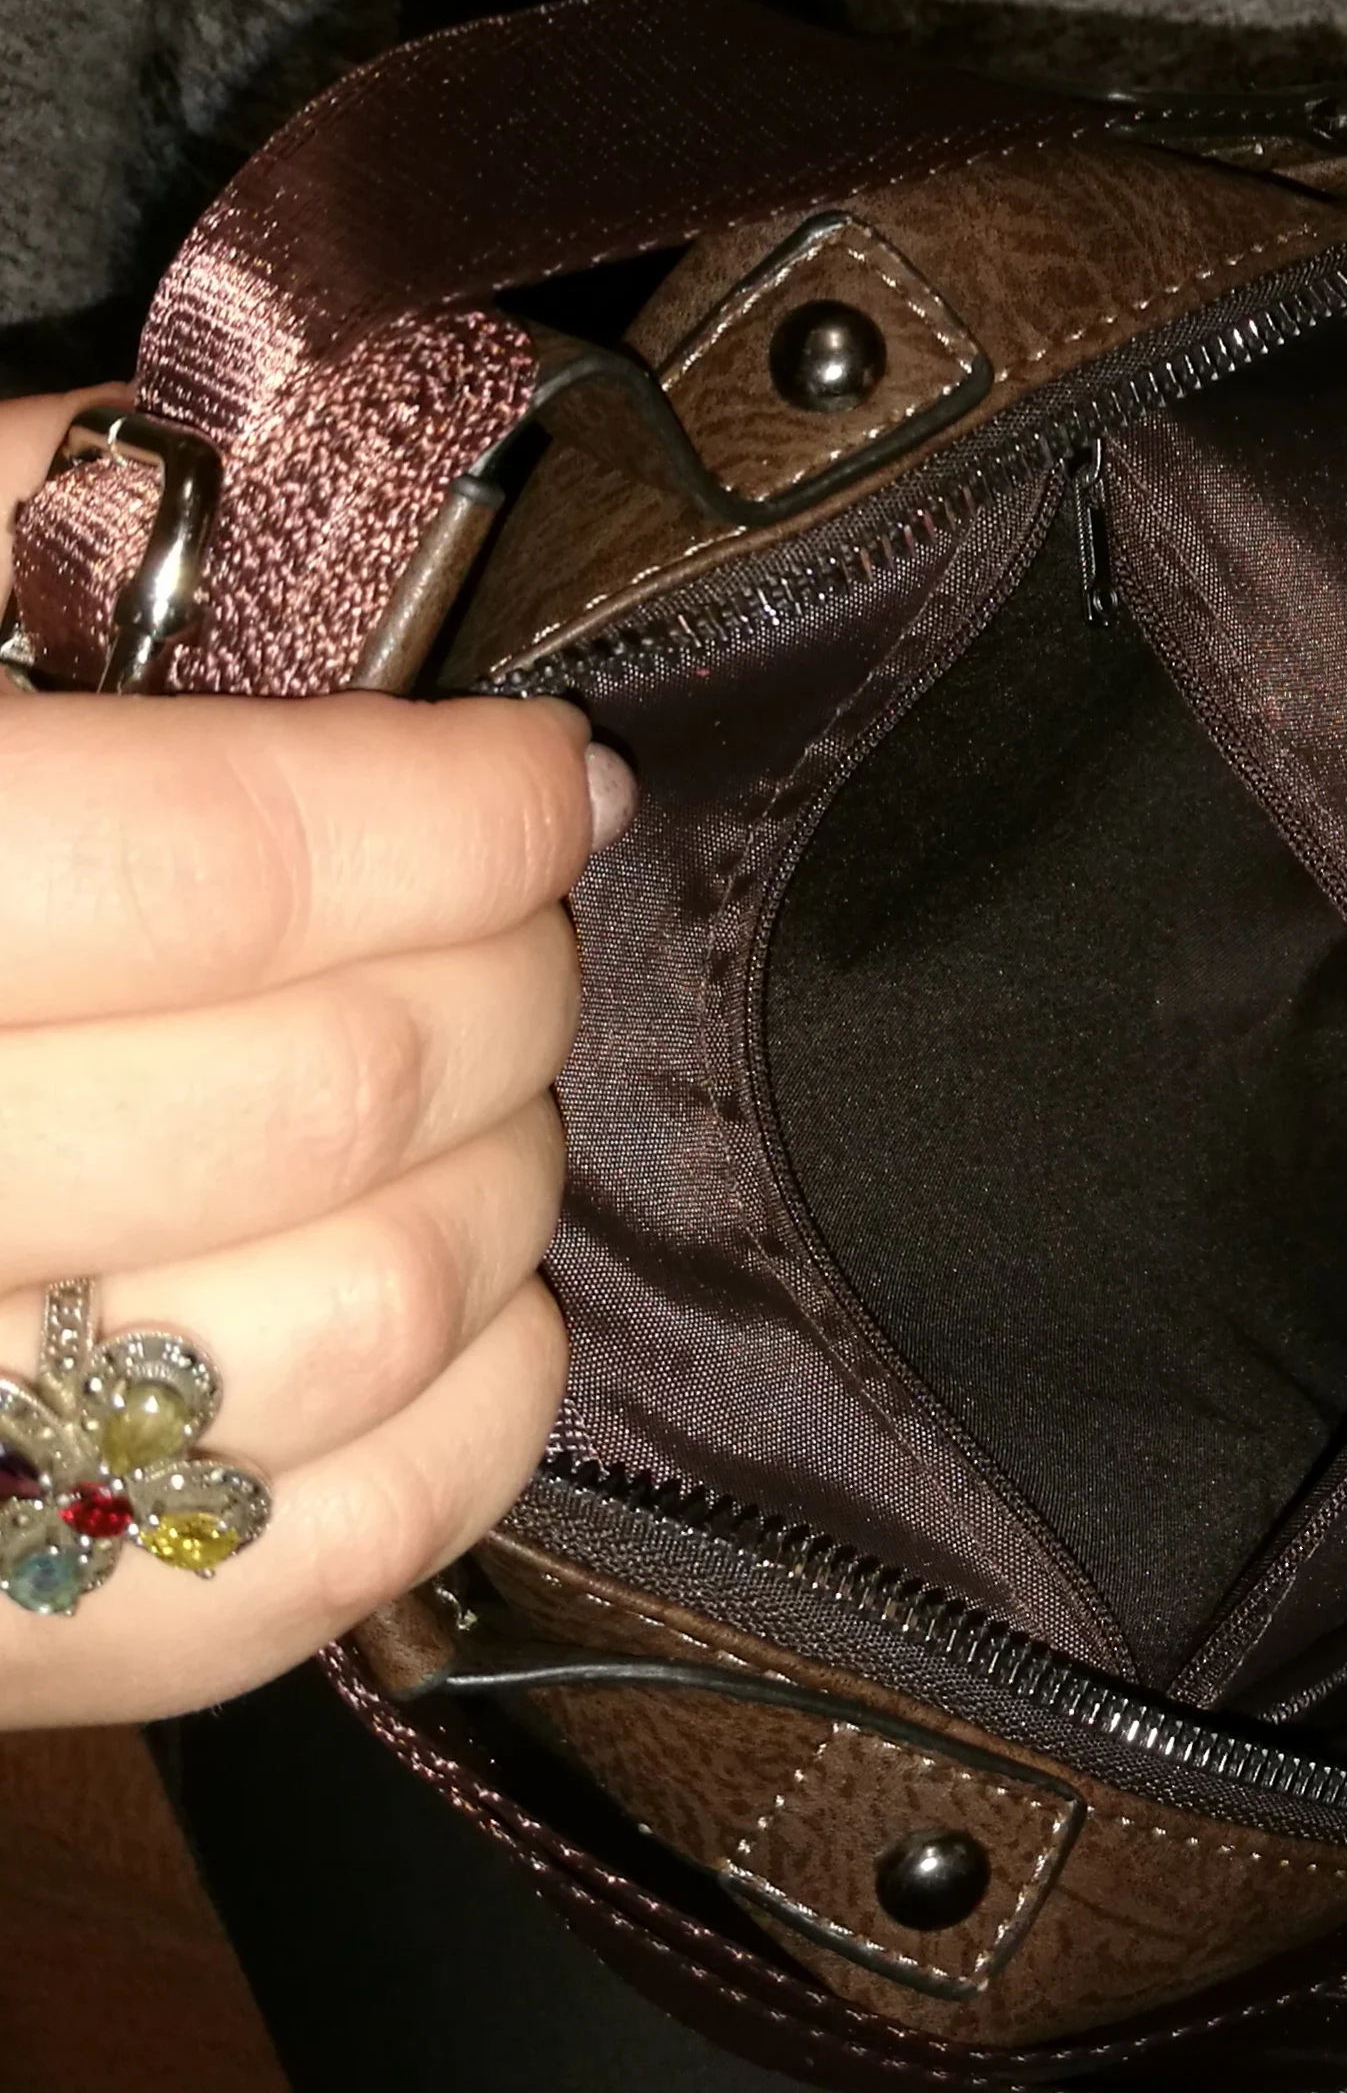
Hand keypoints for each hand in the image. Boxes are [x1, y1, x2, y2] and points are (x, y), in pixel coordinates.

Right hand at [0, 391, 630, 1724]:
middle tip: (516, 921)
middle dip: (504, 980)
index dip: (446, 806)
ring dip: (505, 1185)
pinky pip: (303, 1575)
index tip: (547, 772)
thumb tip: (311, 517)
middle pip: (329, 1098)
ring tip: (484, 1097)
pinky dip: (469, 1430)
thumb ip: (0, 534)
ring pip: (362, 1329)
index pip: (211, 868)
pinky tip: (475, 1312)